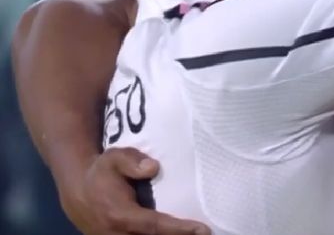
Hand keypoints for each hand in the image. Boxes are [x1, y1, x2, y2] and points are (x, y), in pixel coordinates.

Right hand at [61, 147, 210, 234]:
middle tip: (205, 232)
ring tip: (196, 234)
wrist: (77, 192)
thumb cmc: (101, 173)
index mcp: (121, 215)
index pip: (156, 226)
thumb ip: (132, 161)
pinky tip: (180, 233)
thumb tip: (154, 167)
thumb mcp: (113, 158)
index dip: (180, 229)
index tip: (204, 230)